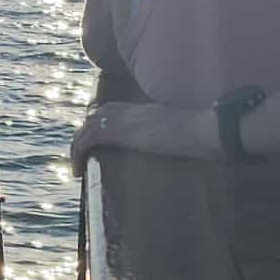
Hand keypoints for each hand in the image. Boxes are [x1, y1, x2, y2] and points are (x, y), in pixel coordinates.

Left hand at [70, 102, 219, 175]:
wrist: (204, 129)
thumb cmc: (201, 133)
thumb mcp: (178, 132)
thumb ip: (168, 135)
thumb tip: (176, 147)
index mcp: (140, 108)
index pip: (108, 111)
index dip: (97, 126)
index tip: (92, 145)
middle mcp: (127, 109)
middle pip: (93, 118)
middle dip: (83, 138)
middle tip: (81, 160)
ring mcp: (122, 118)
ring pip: (85, 129)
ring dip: (77, 148)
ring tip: (76, 168)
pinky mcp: (118, 131)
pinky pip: (87, 140)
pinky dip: (78, 153)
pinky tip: (78, 171)